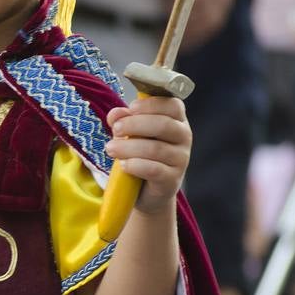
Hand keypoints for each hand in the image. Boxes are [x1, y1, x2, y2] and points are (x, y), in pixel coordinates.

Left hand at [104, 96, 191, 214]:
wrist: (145, 189)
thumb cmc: (140, 153)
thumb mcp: (130, 134)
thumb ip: (123, 120)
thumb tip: (115, 114)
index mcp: (176, 120)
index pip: (173, 105)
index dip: (152, 104)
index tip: (131, 108)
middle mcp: (184, 138)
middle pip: (164, 125)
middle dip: (135, 124)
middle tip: (116, 129)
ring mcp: (181, 159)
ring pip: (156, 149)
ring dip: (128, 147)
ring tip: (110, 149)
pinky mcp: (172, 179)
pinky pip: (154, 169)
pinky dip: (135, 165)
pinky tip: (123, 165)